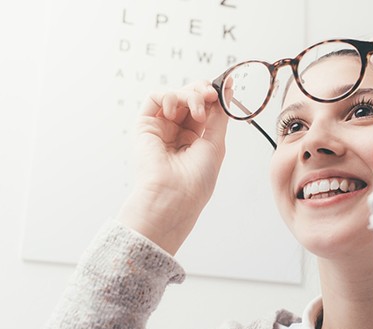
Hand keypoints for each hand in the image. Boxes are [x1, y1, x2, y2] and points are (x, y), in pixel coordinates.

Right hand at [117, 81, 228, 254]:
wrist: (173, 196)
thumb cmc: (195, 179)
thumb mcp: (215, 142)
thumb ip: (219, 115)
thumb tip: (227, 89)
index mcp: (194, 139)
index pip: (204, 107)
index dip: (213, 95)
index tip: (225, 86)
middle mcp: (176, 132)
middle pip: (189, 98)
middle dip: (202, 91)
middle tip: (212, 95)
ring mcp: (160, 128)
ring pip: (175, 95)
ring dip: (189, 96)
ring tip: (198, 112)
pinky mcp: (144, 126)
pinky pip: (154, 98)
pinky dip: (167, 97)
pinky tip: (174, 112)